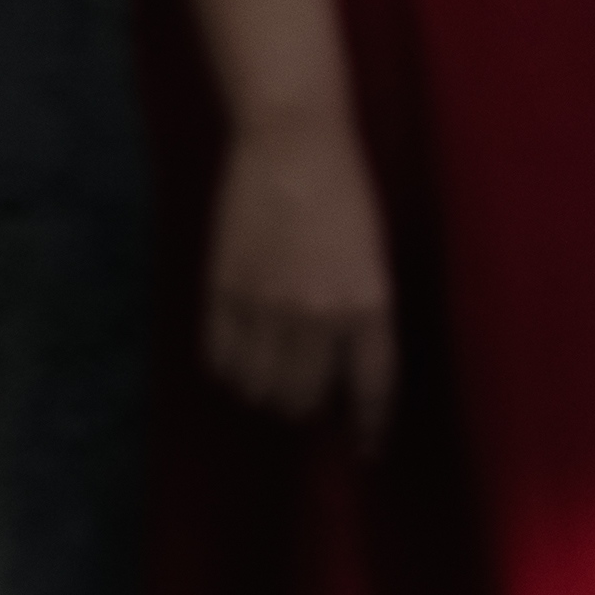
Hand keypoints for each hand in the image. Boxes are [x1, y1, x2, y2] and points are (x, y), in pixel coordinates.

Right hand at [207, 108, 397, 450]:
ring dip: (266, 391)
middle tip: (311, 395)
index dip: (370, 427)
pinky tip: (242, 356)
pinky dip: (230, 369)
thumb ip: (363, 312)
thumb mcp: (374, 258)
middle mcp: (317, 316)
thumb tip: (348, 366)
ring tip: (275, 373)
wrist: (293, 143)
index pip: (372, 387)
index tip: (367, 451)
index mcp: (368, 304)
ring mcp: (265, 308)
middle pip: (303, 400)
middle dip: (309, 407)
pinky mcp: (223, 294)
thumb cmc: (347, 193)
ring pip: (257, 388)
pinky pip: (220, 360)